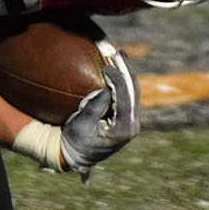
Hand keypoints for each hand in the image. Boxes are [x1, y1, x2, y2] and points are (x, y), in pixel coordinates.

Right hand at [58, 45, 140, 176]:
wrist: (77, 156)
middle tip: (119, 53)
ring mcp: (131, 122)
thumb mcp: (80, 125)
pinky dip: (122, 82)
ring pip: (133, 92)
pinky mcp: (126, 118)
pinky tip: (117, 69)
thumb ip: (94, 107)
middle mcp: (132, 126)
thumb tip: (106, 89)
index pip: (126, 99)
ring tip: (120, 57)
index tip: (107, 66)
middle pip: (134, 92)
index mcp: (123, 130)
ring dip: (126, 74)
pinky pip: (128, 96)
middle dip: (126, 71)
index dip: (118, 80)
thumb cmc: (75, 141)